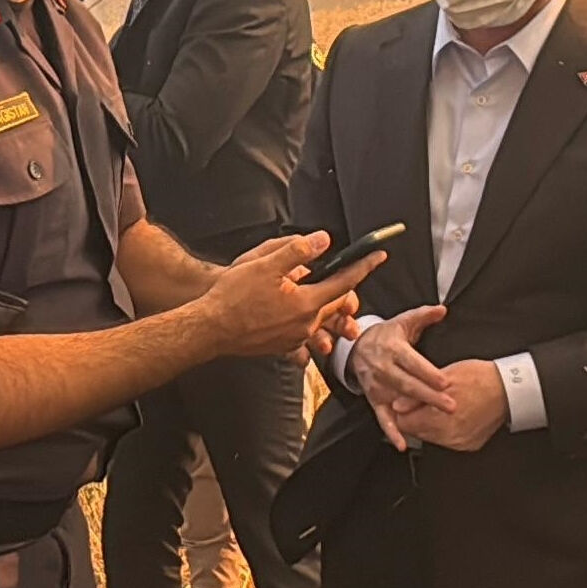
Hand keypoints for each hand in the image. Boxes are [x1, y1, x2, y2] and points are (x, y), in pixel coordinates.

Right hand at [193, 233, 376, 360]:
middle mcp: (305, 325)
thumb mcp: (265, 264)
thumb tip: (323, 240)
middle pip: (336, 305)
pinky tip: (301, 322)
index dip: (363, 266)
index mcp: (306, 303)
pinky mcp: (280, 347)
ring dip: (329, 312)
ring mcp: (293, 339)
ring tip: (328, 302)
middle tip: (349, 275)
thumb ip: (297, 251)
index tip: (378, 257)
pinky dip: (308, 328)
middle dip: (346, 290)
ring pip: (321, 322)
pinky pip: (303, 337)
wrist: (208, 328)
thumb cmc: (232, 297)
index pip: (344, 282)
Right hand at [348, 306, 455, 448]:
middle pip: (407, 384)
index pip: (412, 362)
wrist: (357, 346)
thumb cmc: (388, 334)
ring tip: (434, 422)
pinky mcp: (373, 398)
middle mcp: (383, 367)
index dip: (427, 372)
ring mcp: (377, 385)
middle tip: (450, 405)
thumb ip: (424, 315)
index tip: (445, 381)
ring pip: (397, 401)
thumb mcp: (404, 321)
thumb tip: (442, 309)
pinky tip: (402, 443)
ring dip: (414, 414)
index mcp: (393, 348)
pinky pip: (381, 417)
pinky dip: (391, 431)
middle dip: (429, 396)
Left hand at [388, 359, 507, 452]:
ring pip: (431, 438)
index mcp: (438, 418)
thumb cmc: (480, 378)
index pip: (404, 424)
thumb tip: (397, 406)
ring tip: (440, 408)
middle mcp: (448, 435)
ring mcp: (459, 442)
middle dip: (416, 418)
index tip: (407, 403)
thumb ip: (417, 396)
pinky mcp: (469, 445)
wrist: (509, 389)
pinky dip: (446, 430)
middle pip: (416, 432)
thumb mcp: (444, 379)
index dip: (403, 411)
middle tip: (424, 403)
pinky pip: (448, 441)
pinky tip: (454, 417)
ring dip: (430, 425)